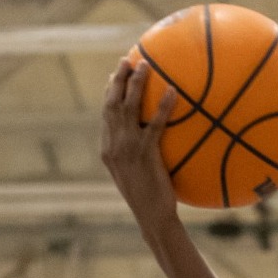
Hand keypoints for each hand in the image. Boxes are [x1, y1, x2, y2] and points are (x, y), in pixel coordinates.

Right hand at [101, 59, 179, 222]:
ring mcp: (128, 149)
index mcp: (107, 149)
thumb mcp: (135, 173)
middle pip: (112, 104)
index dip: (109, 93)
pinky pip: (155, 124)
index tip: (115, 76)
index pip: (105, 114)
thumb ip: (136, 153)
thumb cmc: (149, 198)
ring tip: (145, 66)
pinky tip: (172, 92)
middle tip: (126, 60)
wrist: (152, 216)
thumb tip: (150, 136)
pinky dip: (163, 106)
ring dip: (136, 84)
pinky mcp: (145, 153)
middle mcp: (113, 145)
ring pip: (129, 108)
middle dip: (117, 80)